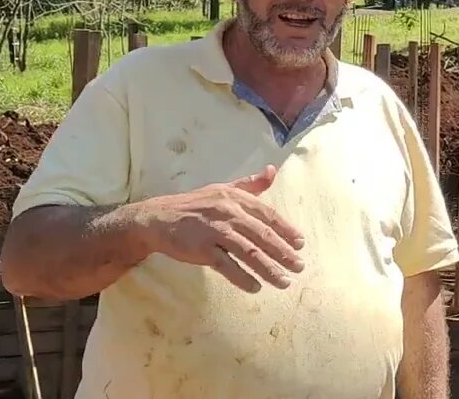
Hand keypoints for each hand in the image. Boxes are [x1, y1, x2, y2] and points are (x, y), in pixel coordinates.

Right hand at [130, 165, 305, 291]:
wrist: (157, 217)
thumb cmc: (195, 204)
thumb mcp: (223, 189)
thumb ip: (250, 184)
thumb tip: (273, 170)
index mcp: (236, 198)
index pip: (269, 215)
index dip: (287, 230)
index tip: (301, 244)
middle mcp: (229, 213)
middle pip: (263, 236)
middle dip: (284, 253)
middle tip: (299, 267)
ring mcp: (215, 231)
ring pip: (249, 252)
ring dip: (269, 269)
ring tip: (284, 282)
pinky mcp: (201, 249)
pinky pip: (226, 266)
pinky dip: (242, 277)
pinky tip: (255, 287)